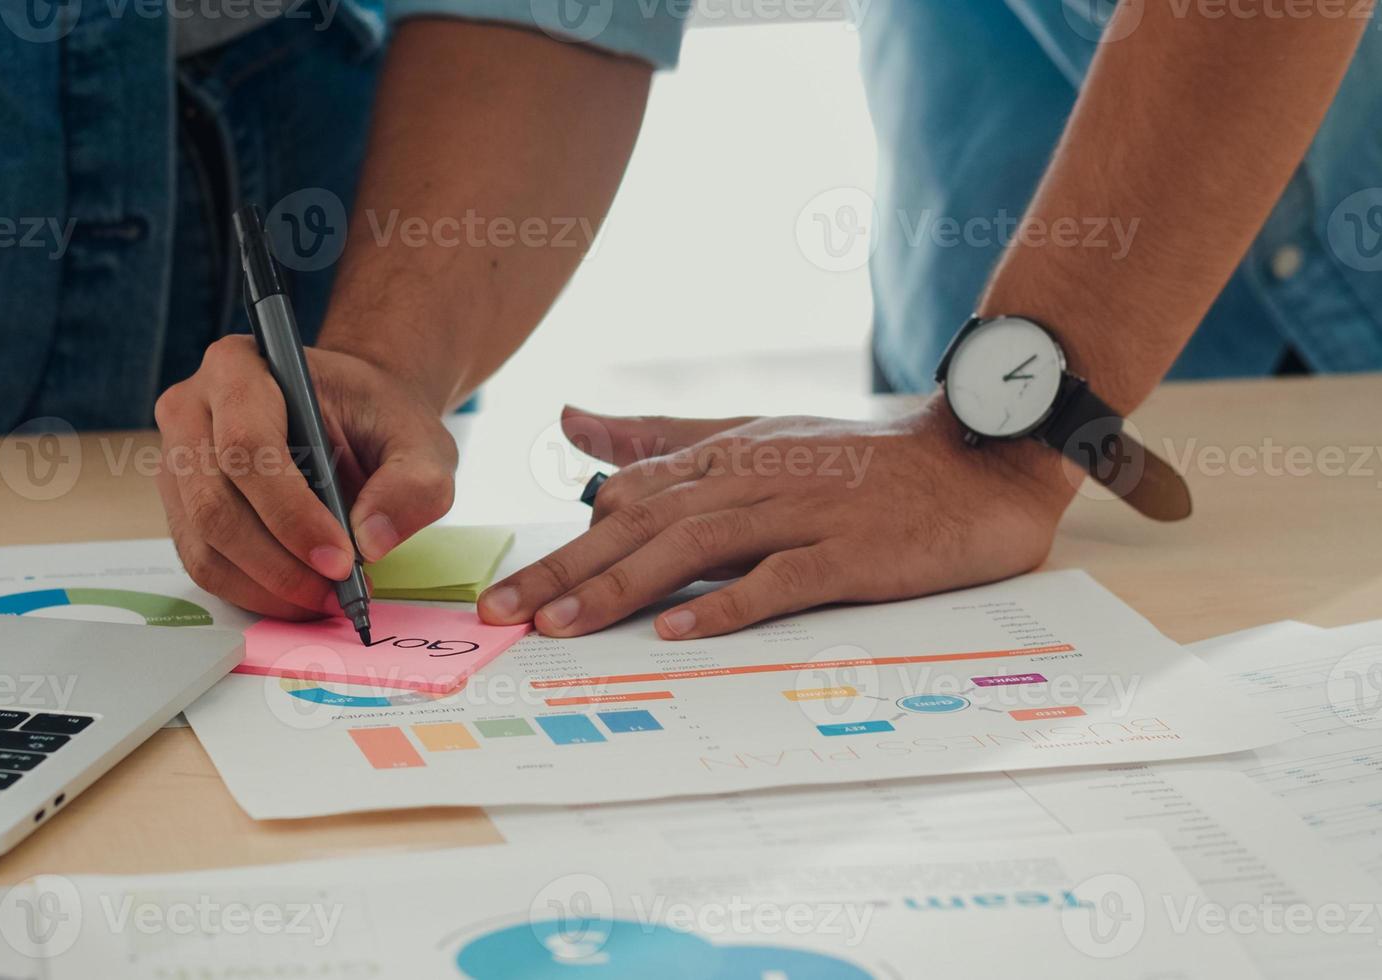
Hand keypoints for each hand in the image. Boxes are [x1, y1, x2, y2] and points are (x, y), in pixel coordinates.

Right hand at [154, 335, 457, 618]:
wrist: (353, 417)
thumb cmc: (376, 419)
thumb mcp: (420, 441)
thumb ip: (412, 485)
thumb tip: (371, 542)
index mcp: (239, 368)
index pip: (246, 447)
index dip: (290, 513)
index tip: (340, 559)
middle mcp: (191, 408)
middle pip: (215, 503)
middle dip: (279, 562)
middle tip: (336, 591)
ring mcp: (176, 460)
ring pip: (205, 544)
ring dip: (267, 586)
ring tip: (325, 597)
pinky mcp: (181, 506)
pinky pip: (204, 564)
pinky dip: (253, 592)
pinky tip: (299, 596)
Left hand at [478, 400, 1077, 638]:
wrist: (976, 456)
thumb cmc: (858, 459)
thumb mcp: (751, 434)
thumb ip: (659, 434)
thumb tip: (571, 418)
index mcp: (724, 457)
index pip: (626, 500)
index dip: (561, 544)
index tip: (505, 587)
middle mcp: (750, 480)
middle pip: (641, 525)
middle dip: (563, 570)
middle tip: (502, 612)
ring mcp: (801, 514)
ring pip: (694, 549)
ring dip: (624, 587)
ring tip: (565, 625)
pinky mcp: (849, 552)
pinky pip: (780, 580)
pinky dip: (729, 605)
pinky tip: (680, 631)